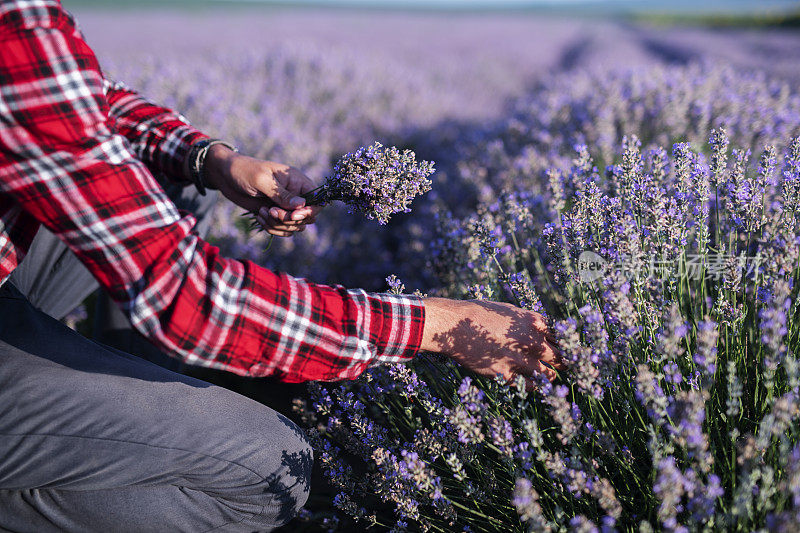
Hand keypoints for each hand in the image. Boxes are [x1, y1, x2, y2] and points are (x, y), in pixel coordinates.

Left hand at [203, 145, 322, 236]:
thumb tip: (302, 205)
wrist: (224, 175)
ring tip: (261, 212)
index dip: (310, 211)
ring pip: (294, 227)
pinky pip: (281, 230)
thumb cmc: (244, 170)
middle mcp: (295, 195)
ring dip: (277, 225)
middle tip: (271, 211)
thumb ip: (282, 194)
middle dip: (289, 220)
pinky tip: (258, 216)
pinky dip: (271, 228)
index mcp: (297, 181)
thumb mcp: (262, 180)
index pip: (318, 200)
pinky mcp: (274, 215)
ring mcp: (285, 206)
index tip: (293, 215)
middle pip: (307, 218)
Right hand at [421, 298, 562, 384]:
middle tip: (567, 366)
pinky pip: (530, 386)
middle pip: (561, 357)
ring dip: (550, 376)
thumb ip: (529, 322)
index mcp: (534, 322)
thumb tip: (544, 331)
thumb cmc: (479, 314)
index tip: (567, 349)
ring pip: (549, 375)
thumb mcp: (509, 310)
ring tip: (549, 375)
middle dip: (565, 362)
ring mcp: (519, 359)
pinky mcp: (506, 374)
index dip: (567, 345)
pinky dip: (533, 385)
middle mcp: (531, 341)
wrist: (454, 326)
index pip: (563, 337)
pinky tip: (531, 382)